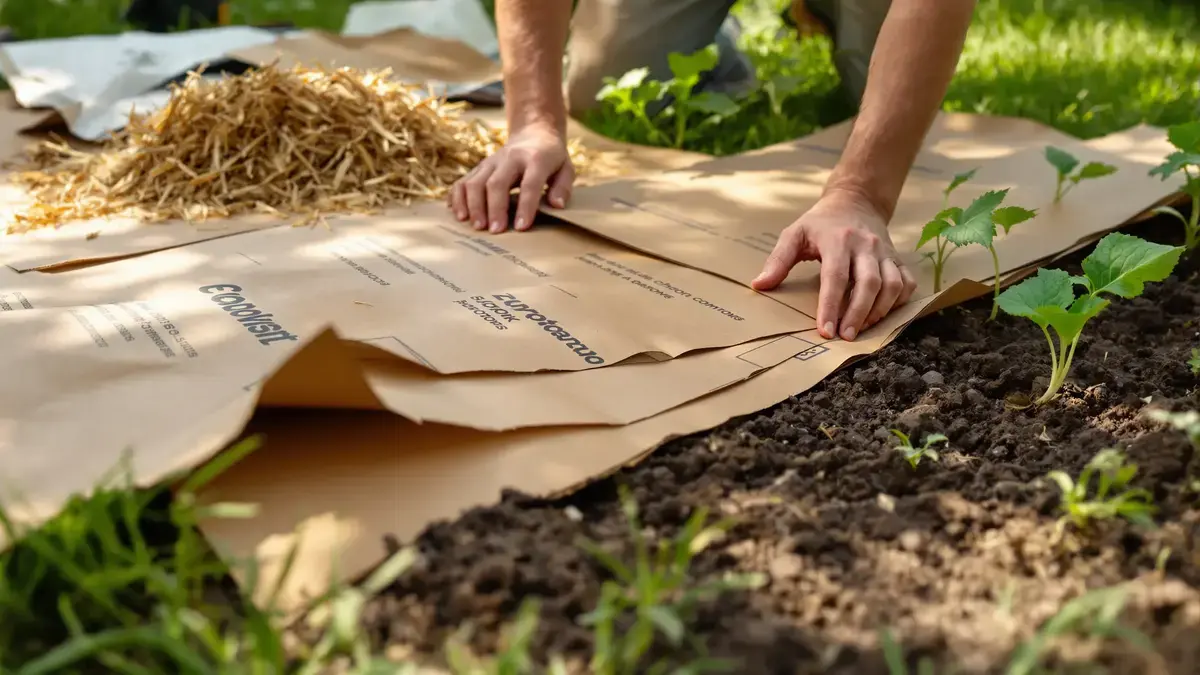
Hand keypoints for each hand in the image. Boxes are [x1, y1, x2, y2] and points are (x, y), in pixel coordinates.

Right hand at [448, 122, 574, 233]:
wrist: (533, 133)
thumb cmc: (551, 158)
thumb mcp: (566, 168)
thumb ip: (562, 187)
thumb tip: (556, 205)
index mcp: (535, 159)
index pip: (530, 183)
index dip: (526, 206)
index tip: (521, 227)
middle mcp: (510, 158)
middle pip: (496, 183)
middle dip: (494, 208)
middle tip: (494, 231)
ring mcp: (491, 162)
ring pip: (475, 182)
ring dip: (473, 205)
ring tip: (476, 226)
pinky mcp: (479, 167)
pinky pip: (462, 181)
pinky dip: (457, 198)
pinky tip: (458, 215)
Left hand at [751, 189, 917, 340]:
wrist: (855, 201)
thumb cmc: (820, 223)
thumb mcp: (794, 233)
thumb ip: (778, 260)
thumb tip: (759, 285)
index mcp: (838, 240)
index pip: (835, 276)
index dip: (830, 305)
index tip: (825, 330)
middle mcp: (866, 245)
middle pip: (869, 283)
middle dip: (858, 314)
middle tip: (845, 337)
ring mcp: (885, 252)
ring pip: (892, 285)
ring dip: (879, 311)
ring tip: (861, 330)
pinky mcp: (897, 258)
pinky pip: (907, 282)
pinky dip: (899, 302)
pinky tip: (882, 315)